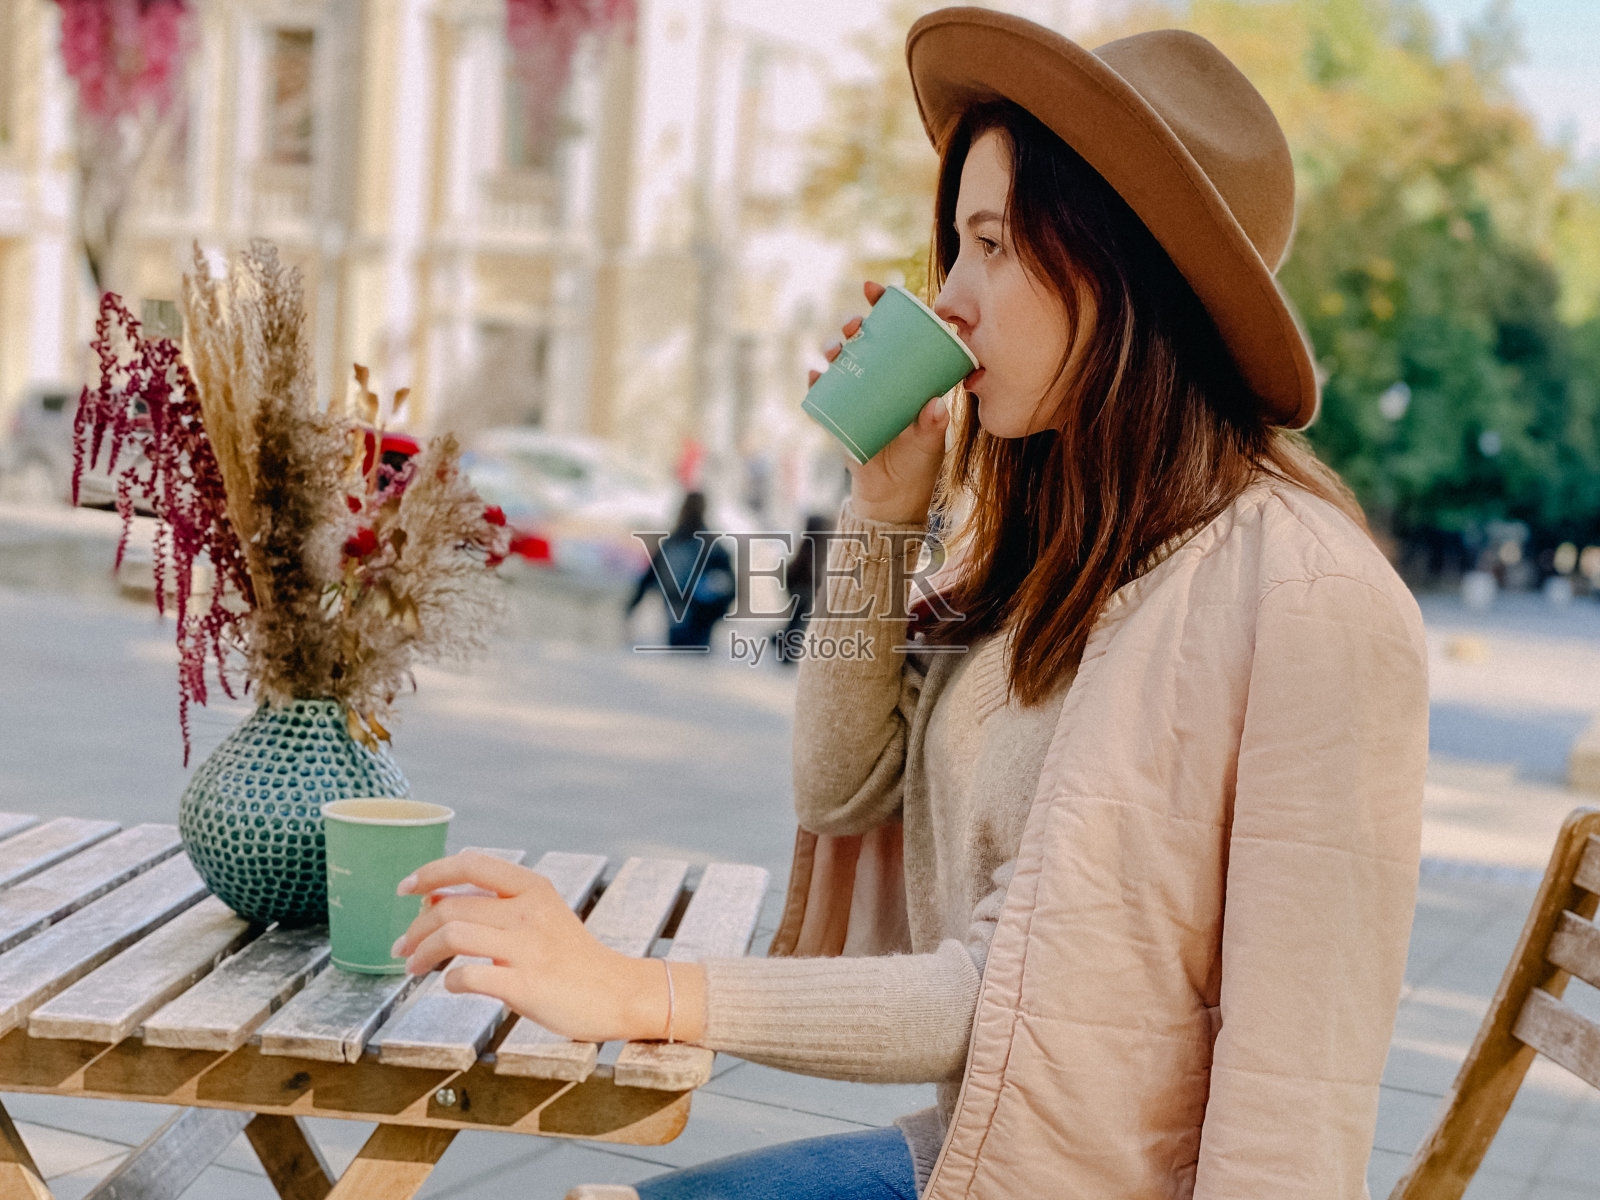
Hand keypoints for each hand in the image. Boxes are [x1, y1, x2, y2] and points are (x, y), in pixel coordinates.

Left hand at [394, 852, 704, 1043]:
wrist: (618, 993)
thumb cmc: (571, 957)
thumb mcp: (540, 915)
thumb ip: (495, 905)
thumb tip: (433, 898)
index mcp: (533, 887)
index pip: (470, 864)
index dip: (430, 872)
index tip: (405, 888)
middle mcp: (529, 911)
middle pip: (451, 906)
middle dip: (416, 927)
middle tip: (402, 946)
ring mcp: (528, 948)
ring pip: (454, 935)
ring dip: (423, 952)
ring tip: (412, 967)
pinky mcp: (527, 985)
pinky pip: (470, 976)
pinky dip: (451, 981)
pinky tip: (451, 985)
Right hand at [809, 281, 951, 526]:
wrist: (893, 496)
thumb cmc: (918, 465)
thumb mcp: (929, 444)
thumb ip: (933, 427)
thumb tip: (936, 407)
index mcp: (908, 376)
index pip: (900, 332)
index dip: (888, 306)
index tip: (879, 290)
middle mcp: (882, 378)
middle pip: (866, 339)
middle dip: (856, 323)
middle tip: (854, 324)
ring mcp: (859, 393)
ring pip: (843, 360)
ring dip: (834, 347)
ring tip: (835, 349)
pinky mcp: (841, 413)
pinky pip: (824, 392)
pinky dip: (816, 381)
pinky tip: (814, 375)